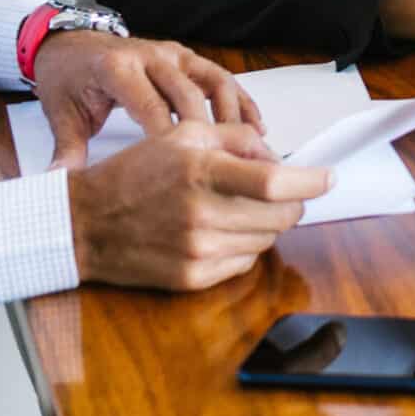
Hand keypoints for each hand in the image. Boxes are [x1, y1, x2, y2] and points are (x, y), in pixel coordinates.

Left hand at [35, 33, 261, 169]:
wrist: (68, 44)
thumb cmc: (67, 79)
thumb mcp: (61, 114)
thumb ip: (67, 150)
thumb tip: (61, 183)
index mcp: (117, 68)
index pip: (150, 106)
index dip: (169, 140)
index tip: (185, 172)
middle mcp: (149, 55)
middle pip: (188, 95)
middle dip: (207, 133)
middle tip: (222, 169)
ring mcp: (171, 53)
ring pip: (214, 82)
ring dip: (233, 116)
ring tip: (248, 151)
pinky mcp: (185, 57)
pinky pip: (220, 78)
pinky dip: (240, 101)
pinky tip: (255, 128)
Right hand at [67, 120, 330, 289]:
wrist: (86, 224)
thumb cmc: (136, 173)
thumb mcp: (183, 136)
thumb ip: (237, 137)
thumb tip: (279, 156)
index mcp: (200, 172)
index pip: (274, 182)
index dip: (310, 181)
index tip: (329, 177)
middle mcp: (201, 215)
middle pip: (280, 216)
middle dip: (291, 202)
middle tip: (280, 192)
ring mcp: (198, 252)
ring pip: (266, 240)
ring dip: (265, 223)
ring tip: (235, 207)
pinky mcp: (193, 279)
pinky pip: (244, 262)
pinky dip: (243, 245)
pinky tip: (218, 230)